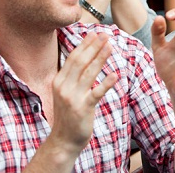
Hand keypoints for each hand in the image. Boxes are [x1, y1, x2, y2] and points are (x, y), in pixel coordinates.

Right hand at [50, 33, 117, 153]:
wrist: (63, 140)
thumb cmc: (69, 115)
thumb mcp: (66, 92)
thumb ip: (73, 77)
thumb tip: (84, 59)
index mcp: (59, 81)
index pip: (73, 58)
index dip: (84, 45)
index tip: (94, 33)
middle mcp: (64, 87)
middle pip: (80, 62)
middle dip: (93, 47)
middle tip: (105, 35)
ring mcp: (72, 98)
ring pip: (89, 74)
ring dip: (100, 58)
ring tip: (110, 46)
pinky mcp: (83, 108)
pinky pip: (96, 93)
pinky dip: (106, 83)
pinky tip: (115, 75)